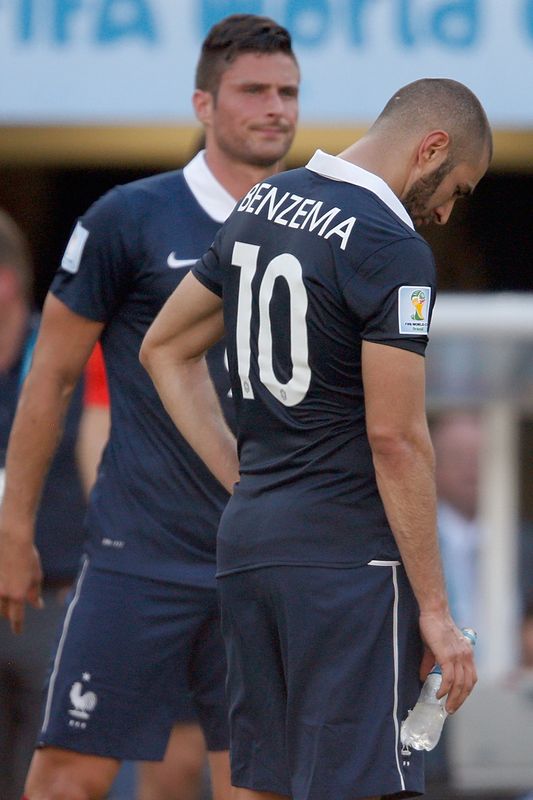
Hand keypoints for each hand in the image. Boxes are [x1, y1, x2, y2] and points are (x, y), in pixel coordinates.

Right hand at [0, 519, 42, 633]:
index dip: (17, 626)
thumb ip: (35, 592)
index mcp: (17, 595)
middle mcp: (2, 593)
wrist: (10, 537)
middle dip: (8, 614)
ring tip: (6, 603)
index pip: (16, 617)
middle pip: (3, 611)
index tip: (18, 631)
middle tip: (12, 614)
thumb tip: (37, 605)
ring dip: (1, 604)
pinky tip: (3, 586)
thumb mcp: (36, 575)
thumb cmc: (27, 555)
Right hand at [419, 611, 476, 713]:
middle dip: (460, 700)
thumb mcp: (435, 647)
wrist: (433, 611)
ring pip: (460, 684)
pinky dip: (445, 688)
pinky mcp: (448, 655)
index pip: (471, 679)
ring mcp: (458, 656)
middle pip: (468, 685)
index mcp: (466, 654)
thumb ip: (431, 663)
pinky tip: (439, 694)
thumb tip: (424, 678)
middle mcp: (466, 656)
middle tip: (450, 710)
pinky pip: (449, 677)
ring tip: (446, 707)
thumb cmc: (433, 626)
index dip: (465, 692)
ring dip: (453, 698)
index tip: (456, 701)